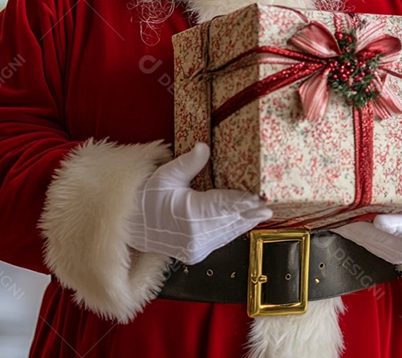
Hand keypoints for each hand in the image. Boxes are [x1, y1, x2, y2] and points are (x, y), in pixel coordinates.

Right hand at [125, 143, 271, 263]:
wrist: (132, 226)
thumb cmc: (148, 198)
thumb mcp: (165, 176)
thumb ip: (188, 163)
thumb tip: (204, 147)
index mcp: (189, 215)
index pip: (222, 206)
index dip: (242, 202)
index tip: (260, 198)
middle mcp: (195, 235)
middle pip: (229, 221)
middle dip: (250, 213)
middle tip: (269, 207)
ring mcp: (196, 248)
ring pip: (227, 233)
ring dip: (245, 223)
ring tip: (262, 214)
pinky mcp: (195, 255)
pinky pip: (220, 241)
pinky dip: (232, 232)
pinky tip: (244, 224)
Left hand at [333, 168, 401, 263]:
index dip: (394, 225)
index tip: (380, 220)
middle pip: (378, 234)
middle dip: (357, 219)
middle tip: (338, 202)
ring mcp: (396, 252)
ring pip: (366, 239)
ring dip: (348, 225)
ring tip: (329, 209)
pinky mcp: (385, 254)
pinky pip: (363, 242)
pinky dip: (350, 230)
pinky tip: (336, 218)